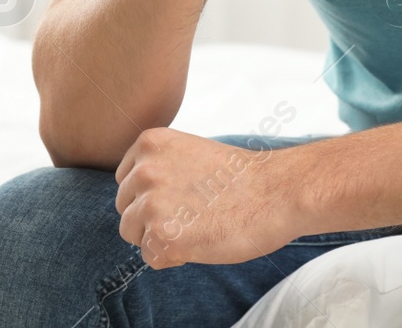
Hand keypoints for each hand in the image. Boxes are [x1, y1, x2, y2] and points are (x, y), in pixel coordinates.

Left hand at [114, 128, 300, 268]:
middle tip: (192, 214)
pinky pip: (151, 258)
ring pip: (132, 234)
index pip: (126, 181)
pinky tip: (200, 242)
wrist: (276, 192)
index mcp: (149, 143)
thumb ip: (159, 168)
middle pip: (125, 209)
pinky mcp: (163, 235)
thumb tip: (136, 198)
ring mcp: (151, 203)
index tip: (184, 196)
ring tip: (196, 227)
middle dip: (151, 218)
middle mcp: (144, 170)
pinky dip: (173, 257)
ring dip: (160, 237)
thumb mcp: (189, 154)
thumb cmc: (240, 178)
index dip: (152, 195)